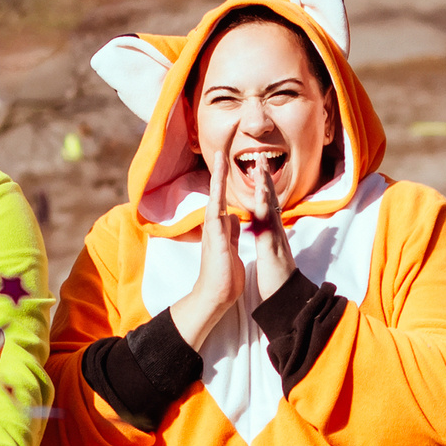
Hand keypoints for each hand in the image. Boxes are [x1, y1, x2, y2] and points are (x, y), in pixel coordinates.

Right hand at [167, 119, 243, 347]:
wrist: (216, 294)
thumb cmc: (224, 274)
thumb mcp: (231, 247)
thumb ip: (230, 232)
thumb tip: (233, 219)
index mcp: (222, 227)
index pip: (225, 198)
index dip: (226, 182)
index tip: (228, 164)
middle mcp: (215, 225)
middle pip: (217, 193)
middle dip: (219, 172)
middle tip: (220, 151)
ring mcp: (213, 231)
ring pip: (215, 198)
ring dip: (217, 179)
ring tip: (219, 160)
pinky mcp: (214, 238)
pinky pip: (216, 214)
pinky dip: (218, 200)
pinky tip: (219, 188)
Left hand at [243, 150, 295, 294]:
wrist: (285, 297)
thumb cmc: (277, 277)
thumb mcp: (271, 253)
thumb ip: (268, 237)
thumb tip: (267, 227)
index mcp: (272, 232)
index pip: (267, 204)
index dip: (263, 187)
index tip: (258, 169)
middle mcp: (276, 230)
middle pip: (271, 199)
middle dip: (265, 178)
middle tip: (261, 157)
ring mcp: (276, 236)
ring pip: (270, 206)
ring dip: (266, 185)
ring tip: (261, 166)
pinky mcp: (272, 246)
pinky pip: (268, 224)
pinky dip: (264, 208)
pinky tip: (260, 195)